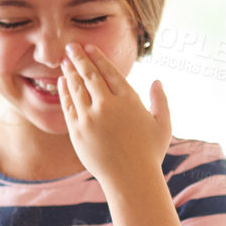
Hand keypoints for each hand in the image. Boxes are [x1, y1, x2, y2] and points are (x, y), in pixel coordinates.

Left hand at [59, 43, 171, 189]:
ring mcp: (90, 119)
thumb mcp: (163, 125)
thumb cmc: (149, 153)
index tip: (89, 48)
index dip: (97, 57)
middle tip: (71, 46)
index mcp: (129, 101)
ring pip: (76, 88)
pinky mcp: (77, 131)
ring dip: (70, 72)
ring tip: (65, 61)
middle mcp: (108, 106)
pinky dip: (64, 92)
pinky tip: (62, 82)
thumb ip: (161, 101)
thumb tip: (157, 80)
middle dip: (79, 58)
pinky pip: (68, 106)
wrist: (130, 179)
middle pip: (89, 75)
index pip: (109, 72)